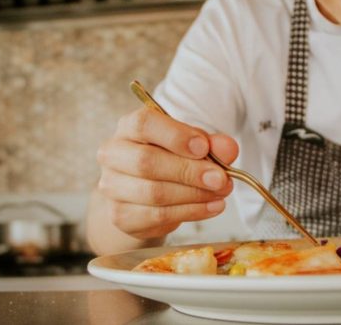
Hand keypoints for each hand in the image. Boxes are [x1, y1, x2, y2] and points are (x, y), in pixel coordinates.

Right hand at [95, 108, 236, 241]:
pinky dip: (191, 212)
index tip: (203, 147)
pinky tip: (211, 206)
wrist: (141, 196)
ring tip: (221, 193)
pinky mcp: (121, 216)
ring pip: (154, 192)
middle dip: (189, 171)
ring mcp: (112, 187)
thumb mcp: (190, 144)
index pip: (144, 124)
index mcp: (128, 127)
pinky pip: (158, 216)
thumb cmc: (167, 160)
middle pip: (147, 162)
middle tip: (221, 178)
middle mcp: (113, 154)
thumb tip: (228, 148)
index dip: (175, 136)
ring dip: (194, 194)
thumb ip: (210, 143)